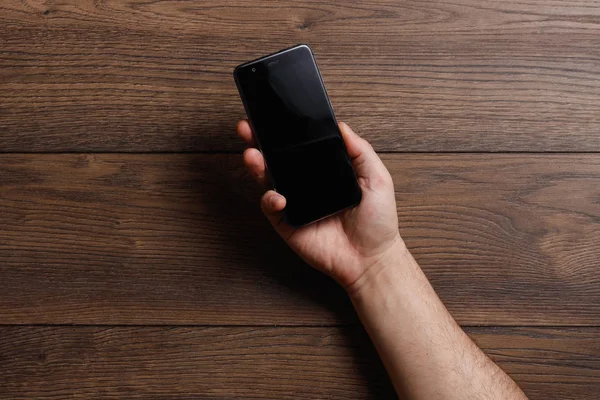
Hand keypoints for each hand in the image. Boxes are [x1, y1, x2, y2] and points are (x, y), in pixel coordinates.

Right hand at [237, 120, 401, 289]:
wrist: (371, 257)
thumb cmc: (377, 221)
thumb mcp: (376, 178)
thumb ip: (361, 151)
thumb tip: (342, 126)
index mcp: (324, 171)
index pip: (300, 147)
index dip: (285, 132)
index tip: (274, 117)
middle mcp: (306, 184)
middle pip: (277, 159)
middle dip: (259, 141)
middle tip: (248, 127)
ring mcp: (295, 203)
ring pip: (268, 180)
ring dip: (256, 165)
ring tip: (252, 154)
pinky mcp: (287, 224)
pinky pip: (271, 207)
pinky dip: (270, 199)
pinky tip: (278, 196)